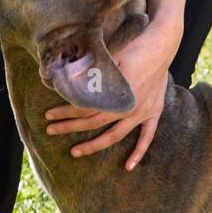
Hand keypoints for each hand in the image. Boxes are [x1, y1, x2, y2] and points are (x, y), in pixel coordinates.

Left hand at [43, 25, 174, 170]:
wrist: (161, 46)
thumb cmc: (132, 48)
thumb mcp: (109, 57)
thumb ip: (91, 73)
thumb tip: (69, 81)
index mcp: (114, 94)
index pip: (84, 108)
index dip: (65, 112)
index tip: (50, 115)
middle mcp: (126, 107)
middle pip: (93, 123)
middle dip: (70, 127)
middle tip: (51, 131)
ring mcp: (141, 112)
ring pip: (114, 135)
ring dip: (94, 145)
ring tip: (75, 152)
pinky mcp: (153, 112)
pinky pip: (147, 137)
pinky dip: (138, 152)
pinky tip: (128, 166)